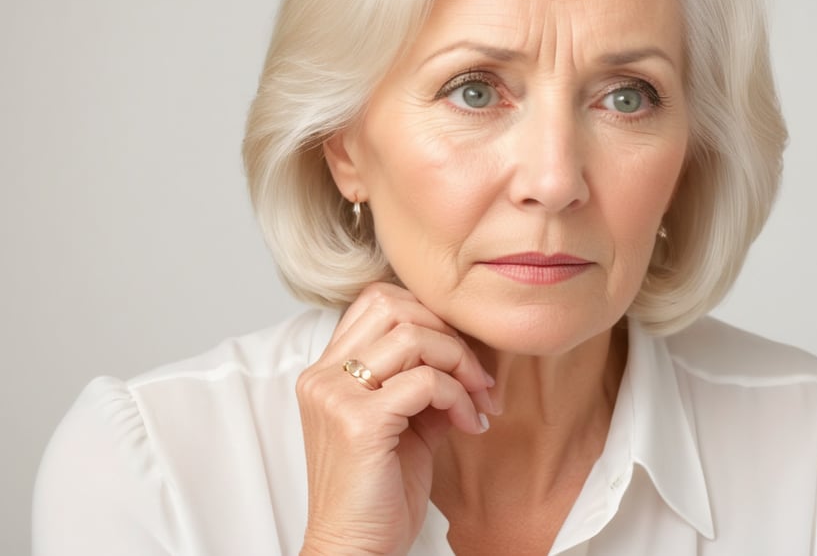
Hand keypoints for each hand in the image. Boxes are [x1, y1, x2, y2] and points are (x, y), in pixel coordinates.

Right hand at [296, 283, 494, 555]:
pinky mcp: (357, 422)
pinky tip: (468, 423)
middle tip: (478, 375)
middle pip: (394, 305)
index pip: (378, 301)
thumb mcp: (407, 423)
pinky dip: (457, 396)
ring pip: (413, 336)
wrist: (355, 551)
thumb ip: (425, 380)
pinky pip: (424, 381)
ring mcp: (335, 395)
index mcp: (326, 371)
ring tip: (477, 398)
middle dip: (449, 334)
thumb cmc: (380, 495)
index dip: (428, 315)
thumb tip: (468, 351)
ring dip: (459, 362)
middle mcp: (323, 376)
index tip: (461, 352)